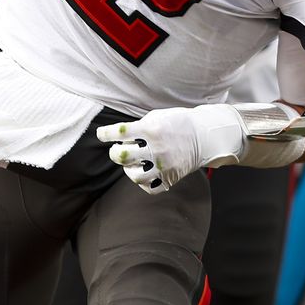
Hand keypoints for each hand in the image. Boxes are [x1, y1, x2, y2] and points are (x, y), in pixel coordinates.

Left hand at [97, 105, 244, 194]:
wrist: (204, 135)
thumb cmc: (178, 122)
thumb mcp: (157, 116)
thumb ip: (138, 126)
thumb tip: (120, 136)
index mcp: (151, 130)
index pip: (120, 132)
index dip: (105, 133)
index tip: (101, 134)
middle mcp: (155, 149)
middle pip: (122, 156)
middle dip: (115, 152)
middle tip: (117, 149)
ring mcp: (163, 166)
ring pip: (134, 176)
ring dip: (128, 170)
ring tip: (130, 164)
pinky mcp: (170, 178)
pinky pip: (150, 188)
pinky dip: (143, 183)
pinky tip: (143, 174)